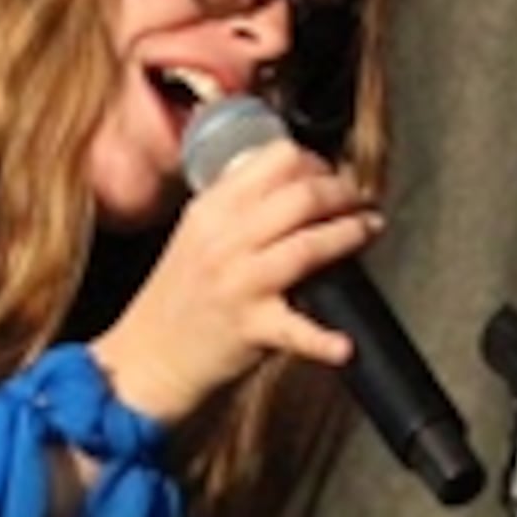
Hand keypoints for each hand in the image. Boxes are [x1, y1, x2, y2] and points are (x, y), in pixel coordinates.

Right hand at [88, 141, 378, 425]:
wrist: (147, 356)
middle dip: (343, 192)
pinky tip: (345, 345)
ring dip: (350, 234)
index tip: (331, 175)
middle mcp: (224, 238)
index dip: (316, 163)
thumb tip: (297, 185)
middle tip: (360, 200)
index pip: (275, 160)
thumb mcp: (198, 234)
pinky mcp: (251, 327)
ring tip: (370, 229)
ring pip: (308, 245)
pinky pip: (296, 330)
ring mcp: (239, 282)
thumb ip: (238, 206)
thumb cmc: (179, 296)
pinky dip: (324, 339)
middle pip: (301, 195)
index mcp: (212, 208)